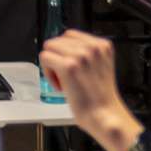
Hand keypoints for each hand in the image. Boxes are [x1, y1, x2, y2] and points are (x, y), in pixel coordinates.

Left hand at [38, 32, 133, 148]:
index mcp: (103, 45)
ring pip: (49, 47)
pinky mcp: (68, 66)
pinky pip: (45, 58)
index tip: (72, 67)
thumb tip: (65, 45)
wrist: (105, 115)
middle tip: (68, 76)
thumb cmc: (100, 97)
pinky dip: (48, 74)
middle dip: (58, 58)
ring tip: (65, 81)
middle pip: (58, 40)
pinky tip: (61, 86)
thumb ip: (87, 53)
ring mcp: (80, 56)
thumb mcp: (100, 65)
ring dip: (53, 65)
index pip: (70, 35)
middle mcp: (93, 48)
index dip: (66, 52)